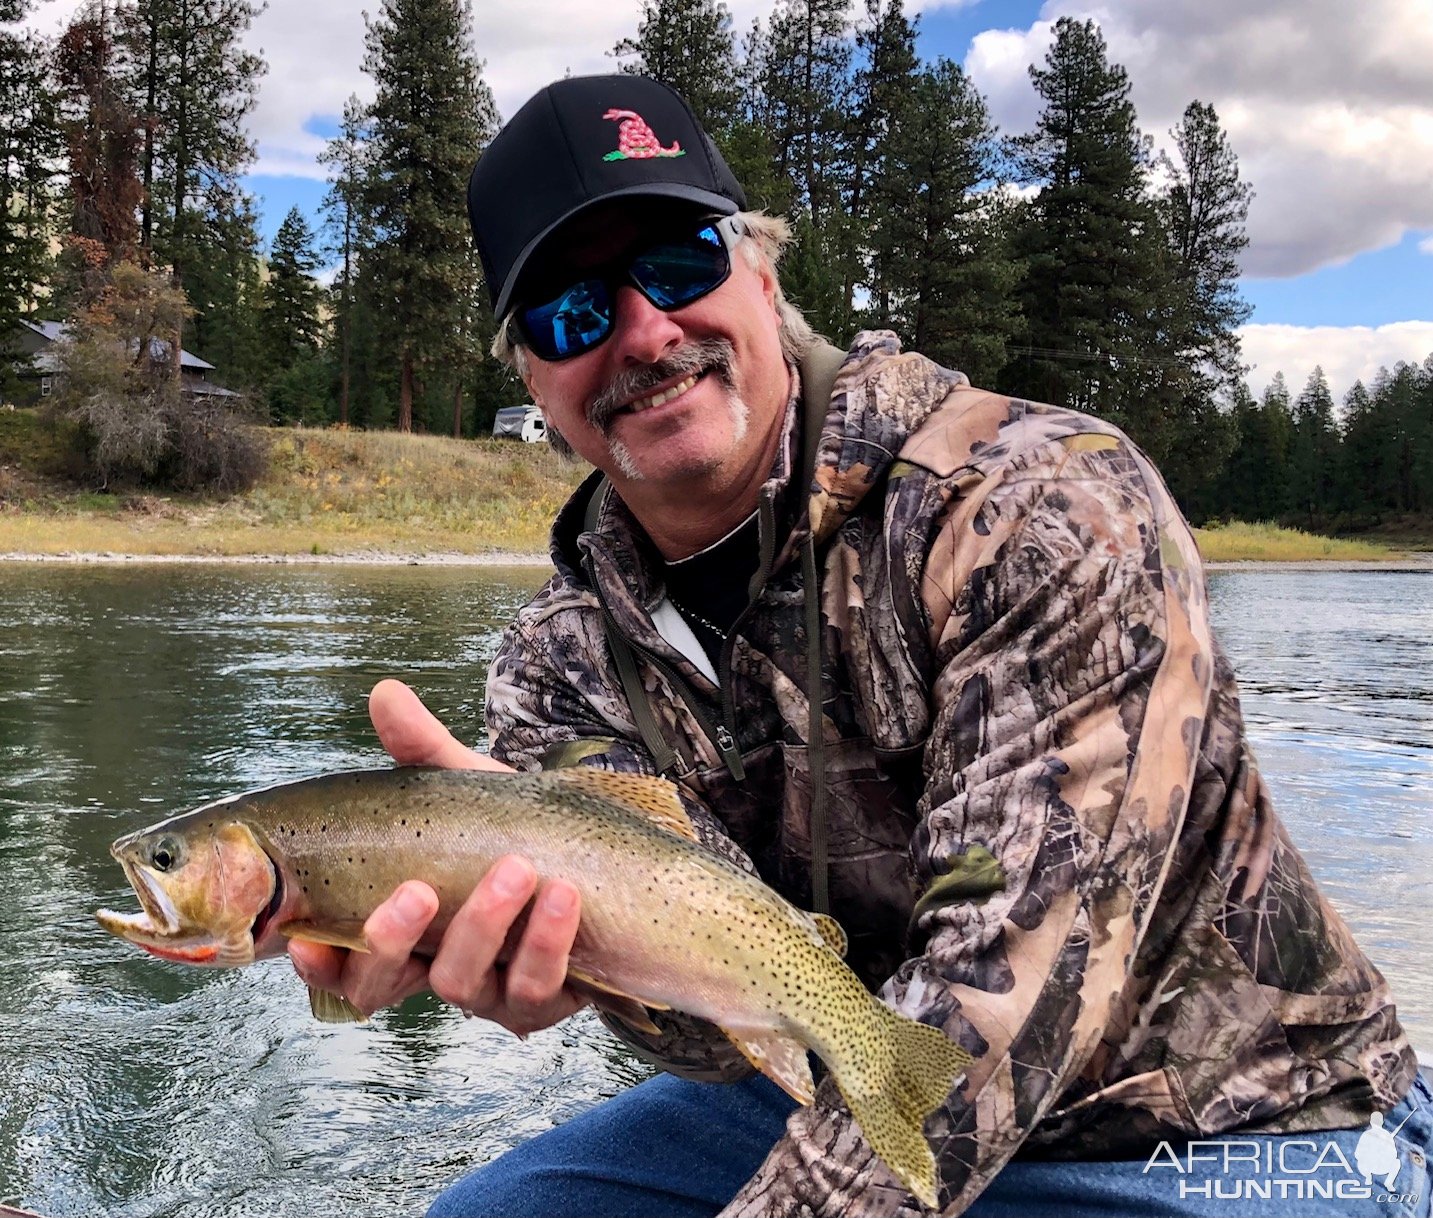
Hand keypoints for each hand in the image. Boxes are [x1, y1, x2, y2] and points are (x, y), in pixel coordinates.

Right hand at [288, 680, 587, 1034]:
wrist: (599, 855)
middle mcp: (428, 968)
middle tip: (419, 891)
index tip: (305, 939)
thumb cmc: (511, 832)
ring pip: (459, 984)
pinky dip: (547, 940)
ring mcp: (484, 992)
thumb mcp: (467, 792)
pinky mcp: (540, 1002)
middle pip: (379, 986)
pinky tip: (565, 897)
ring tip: (517, 870)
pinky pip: (534, 987)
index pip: (338, 960)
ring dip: (484, 925)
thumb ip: (423, 750)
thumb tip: (385, 692)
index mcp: (397, 926)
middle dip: (392, 940)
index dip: (316, 961)